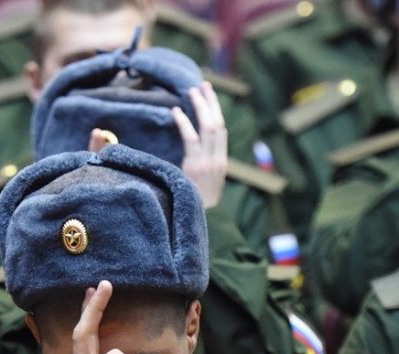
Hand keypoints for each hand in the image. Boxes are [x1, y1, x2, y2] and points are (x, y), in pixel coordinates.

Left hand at [172, 80, 226, 208]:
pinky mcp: (196, 167)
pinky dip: (184, 123)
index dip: (216, 112)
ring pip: (209, 127)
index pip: (221, 132)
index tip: (210, 97)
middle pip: (218, 124)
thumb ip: (203, 169)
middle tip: (203, 85)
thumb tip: (196, 155)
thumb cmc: (197, 206)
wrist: (199, 223)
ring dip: (201, 106)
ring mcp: (208, 163)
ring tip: (192, 91)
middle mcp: (218, 160)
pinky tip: (177, 111)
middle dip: (211, 102)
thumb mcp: (205, 187)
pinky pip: (191, 139)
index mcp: (222, 164)